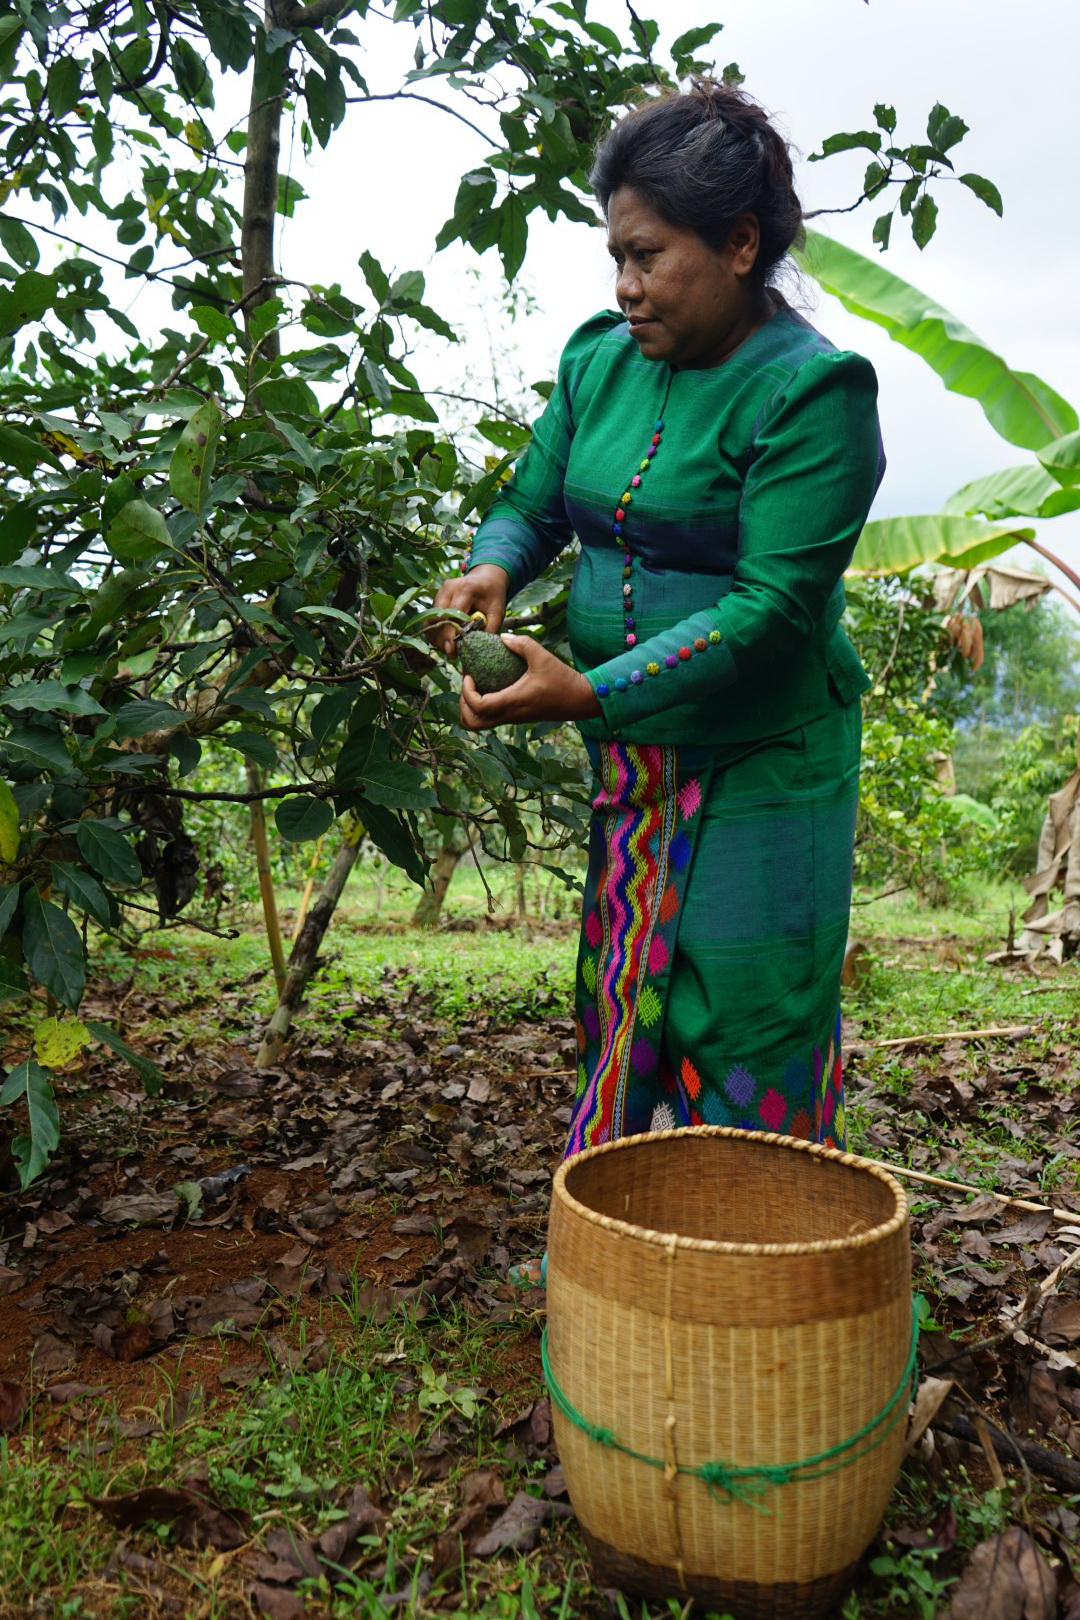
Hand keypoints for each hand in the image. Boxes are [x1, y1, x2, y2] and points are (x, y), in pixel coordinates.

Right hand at [429, 564, 508, 656]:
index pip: (453, 613)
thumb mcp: (497, 612)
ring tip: (449, 649)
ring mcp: (440, 591)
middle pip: (437, 617)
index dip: (450, 634)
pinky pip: (430, 618)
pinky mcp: (436, 598)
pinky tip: (444, 641)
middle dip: (442, 639)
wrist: (486, 578)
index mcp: (466, 588)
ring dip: (437, 637)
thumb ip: (488, 631)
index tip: (452, 651)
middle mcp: (449, 588)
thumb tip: (475, 654)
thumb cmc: (493, 596)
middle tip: (452, 654)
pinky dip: (435, 632)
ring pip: (430, 619)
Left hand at [459, 634, 600, 730]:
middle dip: (462, 705)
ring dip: (471, 709)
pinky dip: (482, 708)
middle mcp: (510, 714)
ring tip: (475, 687)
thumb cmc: (562, 679)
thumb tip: (502, 637)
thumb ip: (521, 644)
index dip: (467, 692)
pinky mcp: (517, 717)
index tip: (469, 674)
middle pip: (473, 723)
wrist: (580, 699)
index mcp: (513, 701)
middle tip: (467, 684)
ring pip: (480, 724)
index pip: (479, 706)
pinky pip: (491, 718)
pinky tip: (489, 687)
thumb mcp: (542, 656)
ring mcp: (513, 718)